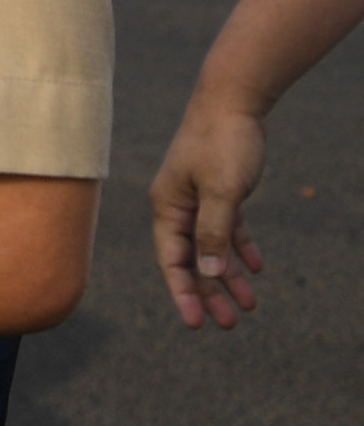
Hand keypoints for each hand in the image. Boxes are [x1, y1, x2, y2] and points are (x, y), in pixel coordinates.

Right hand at [152, 96, 269, 328]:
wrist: (233, 101)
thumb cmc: (222, 143)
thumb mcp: (222, 192)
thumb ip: (213, 234)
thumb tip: (206, 272)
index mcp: (168, 207)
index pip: (172, 260)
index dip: (184, 293)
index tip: (197, 323)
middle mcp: (178, 206)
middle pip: (192, 260)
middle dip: (209, 292)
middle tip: (228, 324)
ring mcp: (198, 199)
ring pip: (212, 247)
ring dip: (229, 276)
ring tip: (248, 305)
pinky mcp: (220, 190)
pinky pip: (228, 229)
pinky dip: (241, 248)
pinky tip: (256, 268)